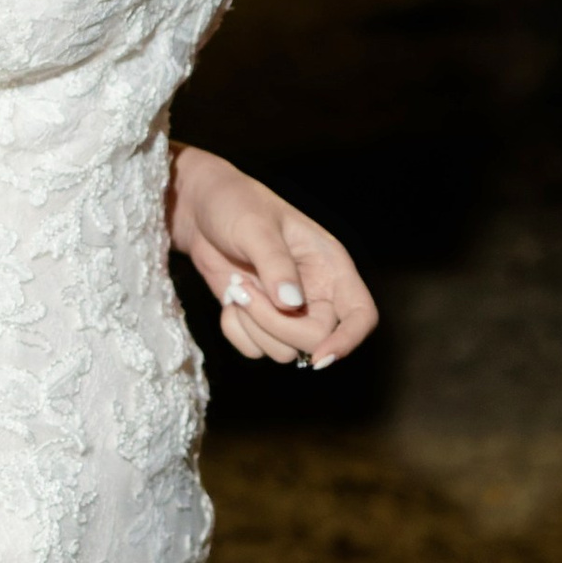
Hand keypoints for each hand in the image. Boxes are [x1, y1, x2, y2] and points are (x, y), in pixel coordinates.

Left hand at [168, 145, 377, 367]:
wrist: (201, 210)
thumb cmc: (236, 205)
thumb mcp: (256, 227)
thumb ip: (276, 264)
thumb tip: (291, 305)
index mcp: (331, 266)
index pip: (361, 314)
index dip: (348, 340)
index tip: (321, 357)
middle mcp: (316, 294)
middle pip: (316, 339)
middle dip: (275, 325)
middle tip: (244, 291)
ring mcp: (288, 312)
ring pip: (284, 351)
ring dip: (253, 326)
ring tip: (237, 287)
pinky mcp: (261, 322)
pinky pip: (255, 350)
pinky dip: (236, 331)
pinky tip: (229, 300)